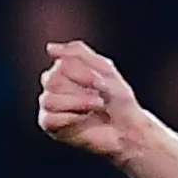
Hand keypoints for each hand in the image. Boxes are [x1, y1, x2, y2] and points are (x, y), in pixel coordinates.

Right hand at [37, 41, 151, 161]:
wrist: (129, 128)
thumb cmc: (118, 99)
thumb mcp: (104, 68)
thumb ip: (78, 52)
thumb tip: (49, 48)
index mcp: (63, 70)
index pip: (62, 64)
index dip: (83, 73)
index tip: (102, 83)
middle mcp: (53, 87)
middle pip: (52, 81)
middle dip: (81, 89)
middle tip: (101, 98)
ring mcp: (51, 107)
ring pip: (48, 100)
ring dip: (77, 103)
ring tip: (97, 106)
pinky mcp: (52, 126)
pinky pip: (48, 119)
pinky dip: (69, 118)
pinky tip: (84, 118)